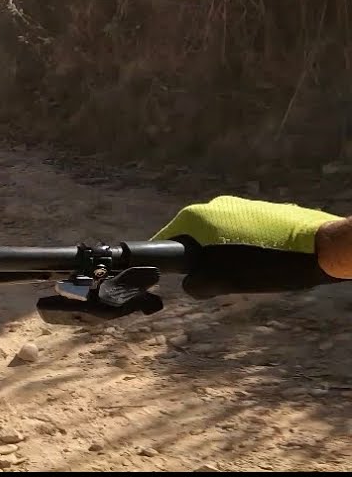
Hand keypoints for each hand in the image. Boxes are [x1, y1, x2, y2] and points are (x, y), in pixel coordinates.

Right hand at [152, 196, 343, 296]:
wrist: (320, 247)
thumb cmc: (266, 264)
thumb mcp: (223, 282)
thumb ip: (196, 283)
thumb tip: (191, 284)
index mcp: (197, 217)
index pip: (166, 239)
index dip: (169, 261)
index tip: (178, 277)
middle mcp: (214, 204)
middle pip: (194, 235)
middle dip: (200, 256)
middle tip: (215, 279)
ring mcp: (240, 204)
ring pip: (219, 232)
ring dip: (223, 251)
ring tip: (243, 271)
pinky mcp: (262, 208)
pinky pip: (241, 228)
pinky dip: (242, 244)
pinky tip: (261, 259)